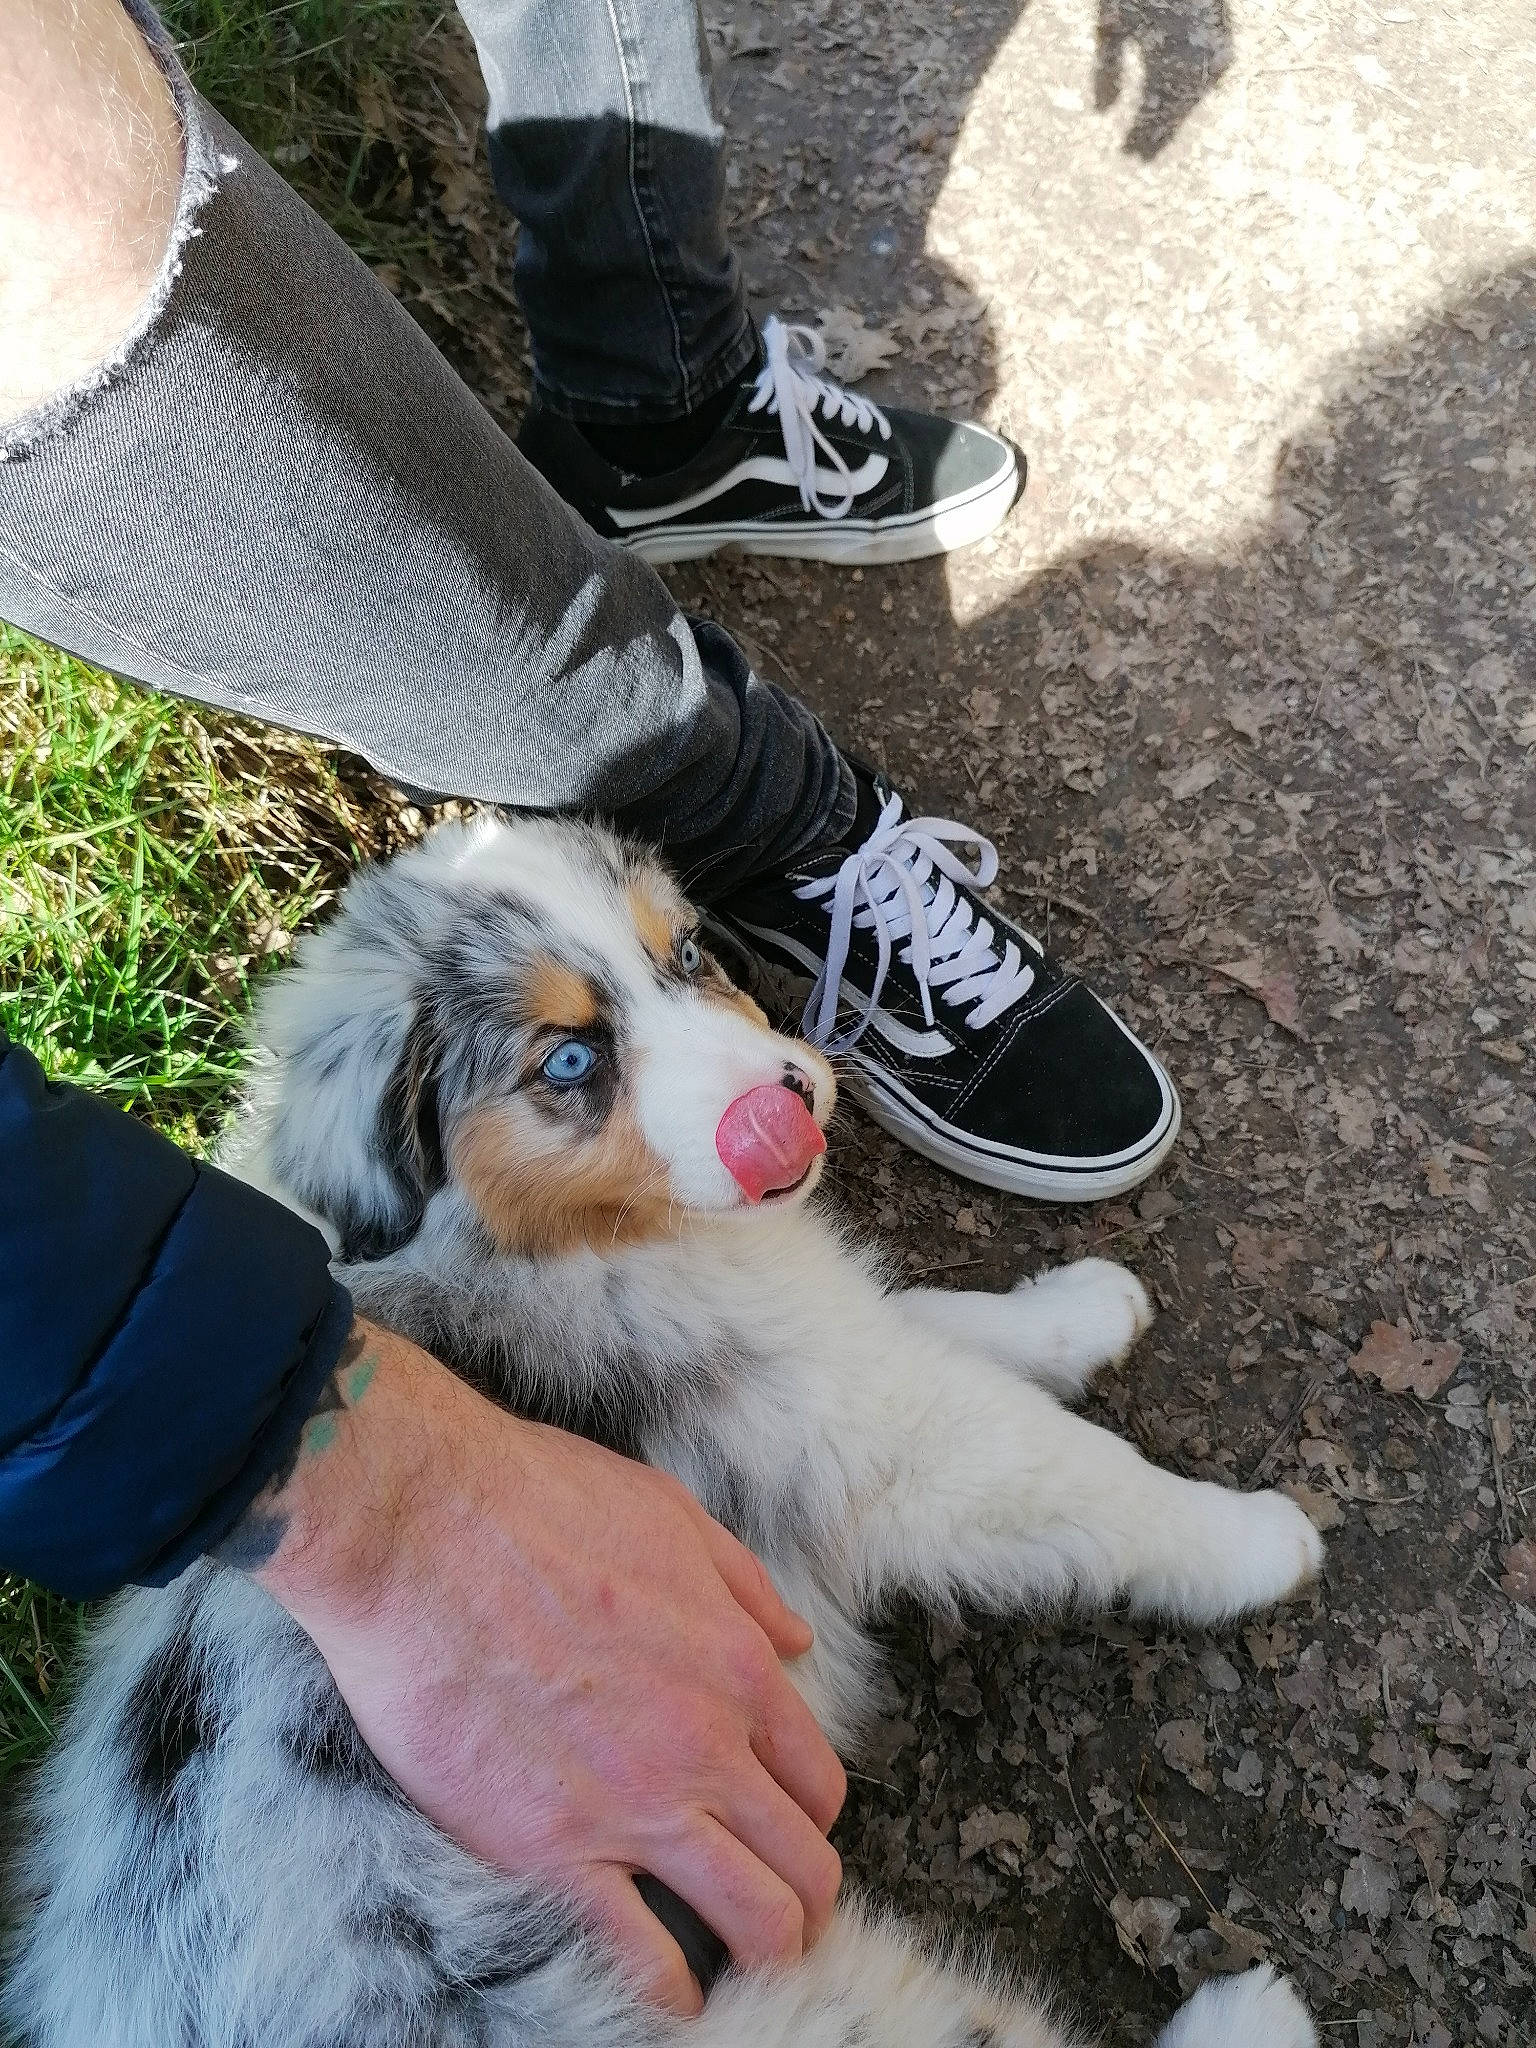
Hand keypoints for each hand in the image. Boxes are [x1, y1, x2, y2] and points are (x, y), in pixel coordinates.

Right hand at [237, 1318, 845, 2013]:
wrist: (422, 1526)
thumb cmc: (537, 1501)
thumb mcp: (670, 1513)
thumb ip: (743, 1586)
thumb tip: (796, 1637)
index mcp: (737, 1665)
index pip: (816, 1778)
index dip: (809, 1820)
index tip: (783, 1834)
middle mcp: (706, 1745)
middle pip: (805, 1862)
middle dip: (807, 1902)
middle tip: (782, 1918)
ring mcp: (635, 1805)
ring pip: (756, 1919)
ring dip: (765, 1949)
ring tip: (744, 1968)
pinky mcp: (552, 1849)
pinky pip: (640, 1955)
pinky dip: (669, 1992)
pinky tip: (670, 1999)